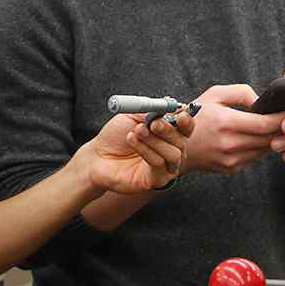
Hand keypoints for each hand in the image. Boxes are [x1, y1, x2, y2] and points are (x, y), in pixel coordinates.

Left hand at [78, 111, 193, 193]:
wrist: (97, 155)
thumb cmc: (115, 135)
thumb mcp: (133, 115)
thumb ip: (152, 111)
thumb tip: (171, 105)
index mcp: (169, 133)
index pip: (186, 128)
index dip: (186, 121)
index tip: (181, 115)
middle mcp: (171, 150)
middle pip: (182, 141)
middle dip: (168, 130)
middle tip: (153, 124)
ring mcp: (165, 166)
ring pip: (173, 154)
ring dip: (154, 141)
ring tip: (136, 132)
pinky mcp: (157, 180)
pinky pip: (160, 165)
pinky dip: (146, 151)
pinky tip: (132, 141)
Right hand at [182, 84, 284, 175]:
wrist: (175, 146)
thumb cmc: (195, 116)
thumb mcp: (214, 95)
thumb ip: (241, 92)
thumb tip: (262, 101)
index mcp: (227, 123)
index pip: (266, 124)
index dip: (283, 118)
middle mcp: (230, 144)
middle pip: (270, 138)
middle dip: (284, 129)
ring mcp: (231, 159)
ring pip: (265, 150)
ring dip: (274, 139)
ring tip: (278, 127)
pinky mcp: (231, 168)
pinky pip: (254, 157)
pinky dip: (260, 147)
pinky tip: (259, 138)